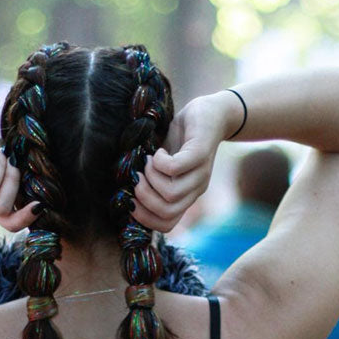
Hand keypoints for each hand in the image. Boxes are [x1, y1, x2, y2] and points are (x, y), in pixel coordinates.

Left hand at [0, 118, 37, 231]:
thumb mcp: (12, 169)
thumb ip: (22, 184)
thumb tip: (42, 191)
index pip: (9, 224)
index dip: (25, 218)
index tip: (39, 203)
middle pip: (0, 207)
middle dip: (13, 182)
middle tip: (12, 162)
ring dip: (1, 166)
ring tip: (0, 153)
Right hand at [132, 92, 234, 231]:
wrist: (212, 113)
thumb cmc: (182, 139)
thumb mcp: (164, 164)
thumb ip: (152, 179)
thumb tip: (126, 192)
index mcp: (186, 196)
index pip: (167, 225)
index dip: (144, 218)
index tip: (131, 199)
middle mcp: (196, 189)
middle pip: (167, 212)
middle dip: (144, 197)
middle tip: (138, 176)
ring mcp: (200, 173)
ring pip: (171, 194)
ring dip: (151, 177)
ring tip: (149, 160)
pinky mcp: (200, 153)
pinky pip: (175, 168)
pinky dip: (160, 161)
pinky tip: (159, 151)